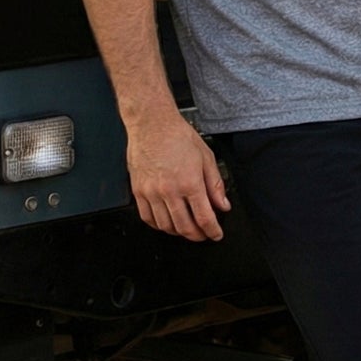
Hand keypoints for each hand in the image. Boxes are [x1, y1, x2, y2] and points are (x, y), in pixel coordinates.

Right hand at [124, 109, 230, 240]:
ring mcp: (151, 192)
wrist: (152, 124)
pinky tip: (166, 223)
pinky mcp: (138, 191)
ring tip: (186, 229)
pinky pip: (147, 218)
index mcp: (189, 182)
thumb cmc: (178, 136)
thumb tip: (223, 205)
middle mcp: (169, 190)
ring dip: (178, 233)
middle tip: (203, 235)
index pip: (204, 218)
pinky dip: (158, 225)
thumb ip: (216, 185)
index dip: (212, 231)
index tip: (216, 235)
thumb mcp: (206, 157)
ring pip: (165, 226)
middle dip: (197, 236)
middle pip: (184, 227)